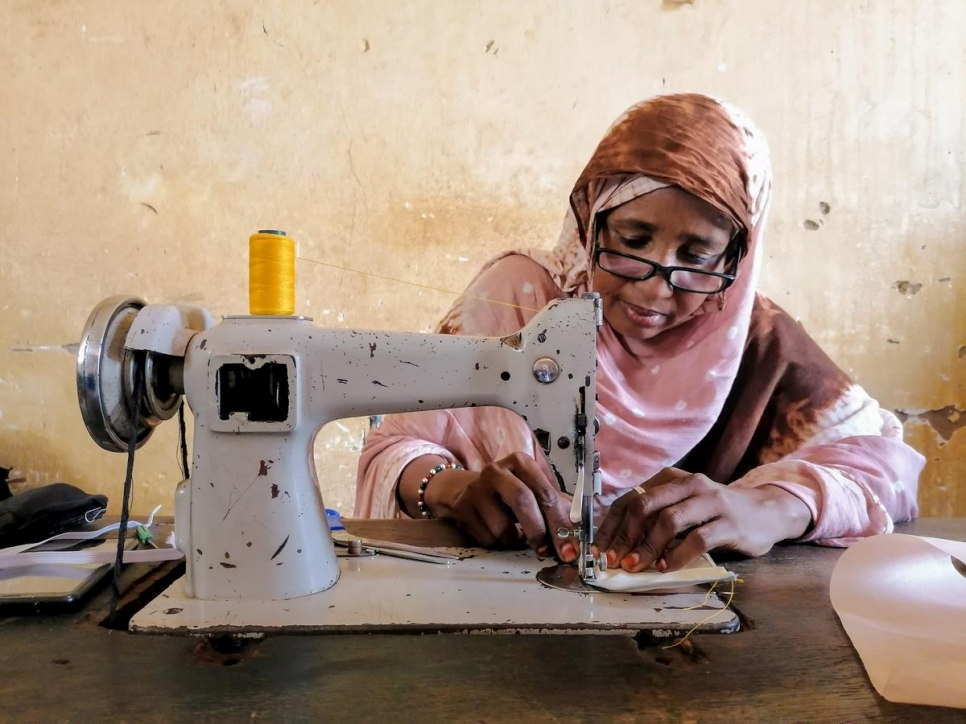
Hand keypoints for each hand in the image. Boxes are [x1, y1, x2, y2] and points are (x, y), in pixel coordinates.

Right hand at [421, 452, 577, 561]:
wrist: (467, 490)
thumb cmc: (509, 493)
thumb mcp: (534, 490)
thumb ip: (558, 507)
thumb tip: (583, 532)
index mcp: (520, 463)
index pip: (545, 492)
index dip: (560, 522)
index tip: (570, 546)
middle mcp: (496, 470)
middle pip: (522, 501)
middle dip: (538, 531)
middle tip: (546, 550)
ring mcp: (476, 488)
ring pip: (502, 527)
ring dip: (515, 540)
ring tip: (517, 536)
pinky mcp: (461, 508)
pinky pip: (487, 538)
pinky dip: (498, 544)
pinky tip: (498, 533)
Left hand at [592, 468, 810, 571]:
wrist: (765, 512)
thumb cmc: (716, 513)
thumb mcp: (683, 505)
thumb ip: (656, 516)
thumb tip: (617, 544)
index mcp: (672, 479)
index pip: (631, 498)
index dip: (611, 525)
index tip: (599, 549)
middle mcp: (689, 484)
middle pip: (644, 505)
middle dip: (624, 535)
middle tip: (614, 560)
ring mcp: (711, 501)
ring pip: (668, 520)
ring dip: (646, 547)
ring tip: (636, 566)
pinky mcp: (729, 523)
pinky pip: (697, 539)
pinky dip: (676, 556)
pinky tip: (665, 567)